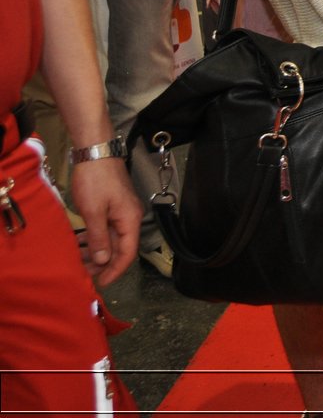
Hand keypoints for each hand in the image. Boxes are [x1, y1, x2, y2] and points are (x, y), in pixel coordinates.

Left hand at [71, 158, 140, 285]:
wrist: (96, 152)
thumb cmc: (96, 180)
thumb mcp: (94, 212)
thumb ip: (99, 238)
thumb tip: (103, 261)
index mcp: (130, 220)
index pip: (127, 253)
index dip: (115, 270)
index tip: (101, 283)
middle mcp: (130, 218)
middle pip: (119, 248)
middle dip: (102, 263)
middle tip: (84, 274)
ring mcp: (121, 211)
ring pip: (111, 239)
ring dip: (96, 251)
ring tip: (78, 259)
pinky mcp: (112, 206)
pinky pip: (105, 229)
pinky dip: (94, 238)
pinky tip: (81, 242)